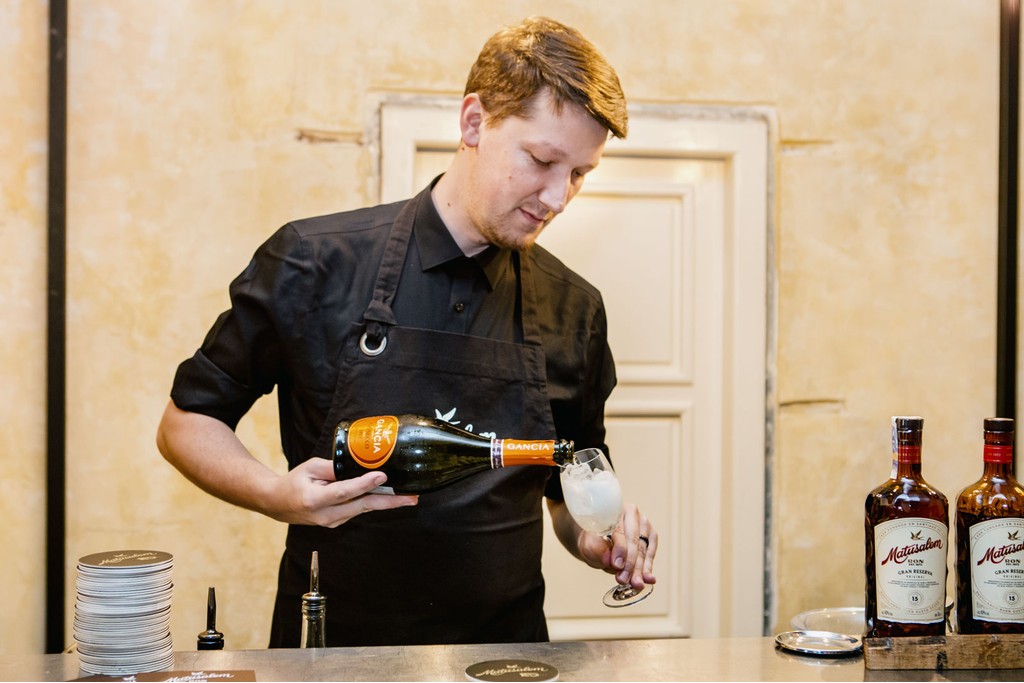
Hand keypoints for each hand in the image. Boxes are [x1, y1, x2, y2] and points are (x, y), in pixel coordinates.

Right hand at [267, 457, 417, 527]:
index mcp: (315, 500)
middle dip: (390, 502)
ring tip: (409, 498)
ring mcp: (332, 522)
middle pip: (362, 507)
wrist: (279, 505)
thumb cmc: (295, 482)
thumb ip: (333, 468)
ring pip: (364, 510)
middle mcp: (326, 515)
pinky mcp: (338, 522)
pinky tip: (391, 498)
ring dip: (387, 504)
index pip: (344, 492)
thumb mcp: (310, 468)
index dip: (364, 484)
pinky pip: (359, 510)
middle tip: (412, 498)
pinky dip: (375, 503)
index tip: (382, 476)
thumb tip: (358, 464)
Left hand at [577, 502, 656, 589]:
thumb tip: (609, 559)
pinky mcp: (650, 535)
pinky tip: (648, 578)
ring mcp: (643, 523)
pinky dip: (648, 566)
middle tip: (625, 580)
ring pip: (644, 548)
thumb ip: (596, 549)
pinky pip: (651, 551)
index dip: (620, 550)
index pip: (619, 531)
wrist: (598, 540)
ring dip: (641, 569)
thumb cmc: (592, 539)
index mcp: (613, 510)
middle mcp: (631, 513)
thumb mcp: (588, 544)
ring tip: (637, 584)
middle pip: (634, 541)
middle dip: (630, 564)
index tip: (617, 566)